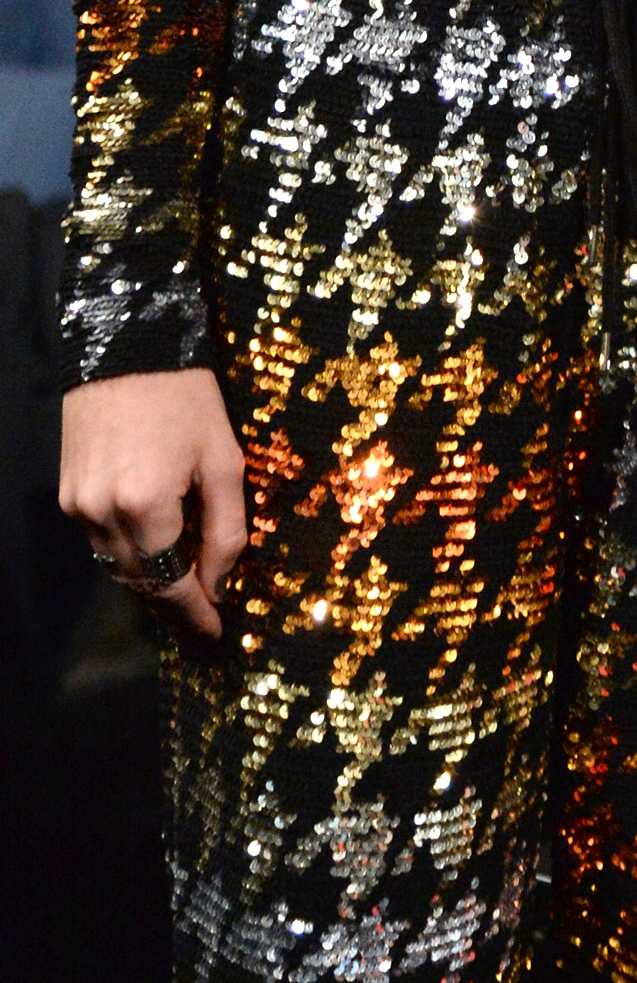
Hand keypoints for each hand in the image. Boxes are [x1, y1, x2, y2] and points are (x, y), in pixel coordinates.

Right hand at [59, 368, 247, 640]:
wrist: (127, 348)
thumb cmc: (186, 397)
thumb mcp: (223, 459)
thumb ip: (226, 528)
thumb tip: (219, 581)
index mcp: (146, 504)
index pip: (170, 583)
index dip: (193, 614)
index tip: (215, 635)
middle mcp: (102, 512)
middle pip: (139, 582)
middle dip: (172, 604)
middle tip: (203, 620)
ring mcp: (76, 505)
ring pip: (116, 566)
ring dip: (150, 581)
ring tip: (184, 591)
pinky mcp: (64, 493)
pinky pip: (99, 541)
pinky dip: (128, 554)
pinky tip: (154, 553)